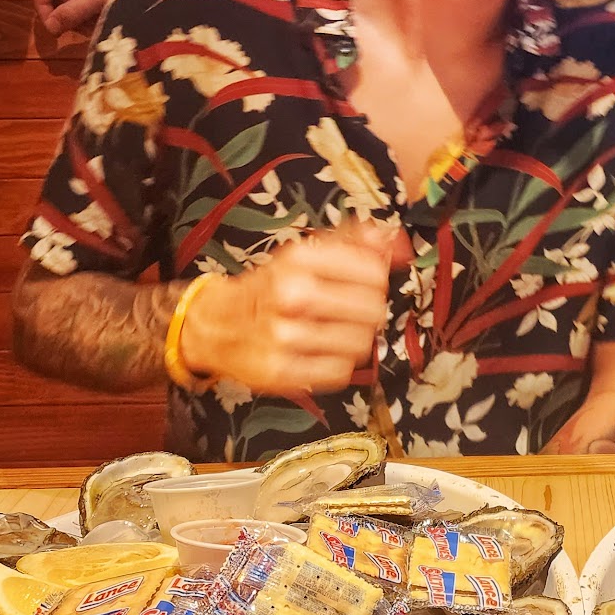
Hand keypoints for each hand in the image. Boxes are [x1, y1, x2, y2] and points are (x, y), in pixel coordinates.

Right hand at [178, 223, 398, 394]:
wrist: (216, 324)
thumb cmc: (269, 288)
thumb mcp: (304, 254)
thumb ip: (354, 243)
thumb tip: (398, 242)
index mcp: (298, 260)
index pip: (372, 272)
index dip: (376, 280)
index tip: (365, 283)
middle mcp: (290, 295)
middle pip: (372, 309)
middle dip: (368, 311)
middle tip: (350, 311)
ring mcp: (284, 336)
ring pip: (360, 343)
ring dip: (355, 339)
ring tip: (334, 332)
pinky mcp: (281, 372)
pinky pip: (339, 372)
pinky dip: (337, 364)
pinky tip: (321, 352)